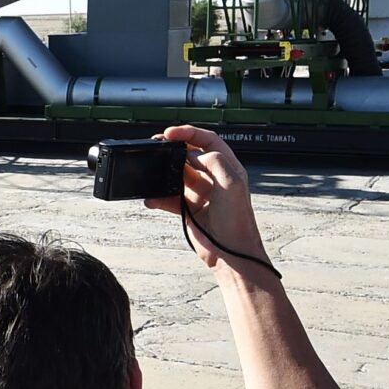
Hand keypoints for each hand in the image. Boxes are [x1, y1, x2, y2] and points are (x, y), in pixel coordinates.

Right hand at [148, 126, 269, 272]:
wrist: (231, 255)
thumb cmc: (237, 221)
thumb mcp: (232, 183)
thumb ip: (214, 161)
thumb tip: (191, 154)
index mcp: (228, 168)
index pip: (208, 140)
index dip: (189, 133)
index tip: (170, 133)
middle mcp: (214, 178)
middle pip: (189, 154)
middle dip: (172, 149)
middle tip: (156, 146)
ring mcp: (201, 193)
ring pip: (176, 175)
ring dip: (162, 172)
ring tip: (150, 170)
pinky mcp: (189, 209)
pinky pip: (168, 197)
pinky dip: (158, 196)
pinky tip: (152, 198)